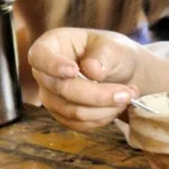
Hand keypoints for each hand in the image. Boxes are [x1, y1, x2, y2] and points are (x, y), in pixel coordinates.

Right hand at [28, 28, 144, 131]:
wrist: (119, 71)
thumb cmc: (112, 52)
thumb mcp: (113, 46)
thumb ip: (103, 56)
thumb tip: (91, 71)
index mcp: (52, 44)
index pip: (39, 56)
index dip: (53, 65)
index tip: (73, 70)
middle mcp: (45, 72)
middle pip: (61, 89)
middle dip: (97, 95)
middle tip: (126, 93)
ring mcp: (51, 95)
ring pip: (71, 110)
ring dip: (104, 109)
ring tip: (128, 96)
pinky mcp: (61, 114)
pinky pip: (78, 123)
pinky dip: (102, 118)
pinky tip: (118, 106)